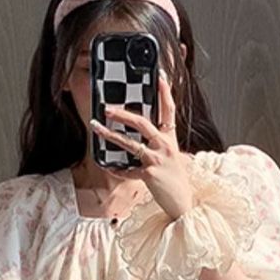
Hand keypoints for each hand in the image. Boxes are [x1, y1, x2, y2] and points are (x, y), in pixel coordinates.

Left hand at [89, 72, 195, 221]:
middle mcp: (164, 146)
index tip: (159, 76)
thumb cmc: (175, 181)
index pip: (169, 110)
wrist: (183, 204)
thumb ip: (156, 144)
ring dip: (110, 134)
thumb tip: (137, 136)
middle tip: (107, 108)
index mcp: (170, 139)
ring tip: (96, 127)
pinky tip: (106, 166)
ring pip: (129, 143)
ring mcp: (156, 160)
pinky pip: (127, 170)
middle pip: (142, 123)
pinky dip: (116, 169)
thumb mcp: (170, 157)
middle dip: (123, 114)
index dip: (165, 92)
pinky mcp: (149, 174)